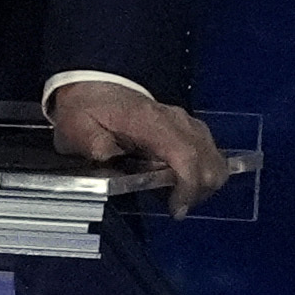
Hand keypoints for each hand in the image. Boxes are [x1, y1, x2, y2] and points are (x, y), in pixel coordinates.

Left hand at [47, 80, 229, 210]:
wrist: (94, 85)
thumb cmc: (87, 110)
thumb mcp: (78, 130)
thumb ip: (96, 149)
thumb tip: (113, 169)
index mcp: (152, 122)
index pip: (186, 156)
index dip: (188, 187)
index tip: (175, 209)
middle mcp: (178, 121)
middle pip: (210, 162)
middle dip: (197, 192)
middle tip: (173, 206)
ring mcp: (187, 123)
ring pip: (216, 160)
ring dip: (203, 184)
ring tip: (177, 196)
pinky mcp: (189, 128)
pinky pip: (209, 154)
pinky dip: (202, 174)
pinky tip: (181, 183)